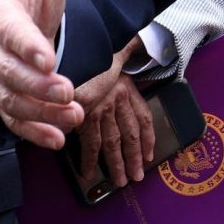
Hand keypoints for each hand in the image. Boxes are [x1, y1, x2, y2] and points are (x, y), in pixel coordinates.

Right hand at [0, 0, 81, 147]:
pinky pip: (13, 119)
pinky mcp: (3, 98)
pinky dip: (34, 131)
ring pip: (10, 100)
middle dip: (36, 84)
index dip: (26, 45)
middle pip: (5, 72)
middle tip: (68, 91)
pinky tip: (58, 138)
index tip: (49, 57)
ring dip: (41, 111)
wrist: (32, 20)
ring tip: (74, 116)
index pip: (7, 31)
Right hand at [74, 46, 156, 194]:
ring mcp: (101, 109)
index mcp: (126, 86)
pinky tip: (89, 172)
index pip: (143, 117)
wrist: (74, 48)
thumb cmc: (91, 50)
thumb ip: (128, 48)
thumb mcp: (114, 48)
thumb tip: (138, 42)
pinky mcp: (85, 116)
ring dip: (116, 164)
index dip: (148, 137)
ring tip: (119, 181)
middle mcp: (117, 100)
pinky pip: (90, 142)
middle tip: (136, 177)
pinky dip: (89, 159)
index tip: (149, 154)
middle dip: (134, 158)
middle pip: (130, 135)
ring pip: (113, 143)